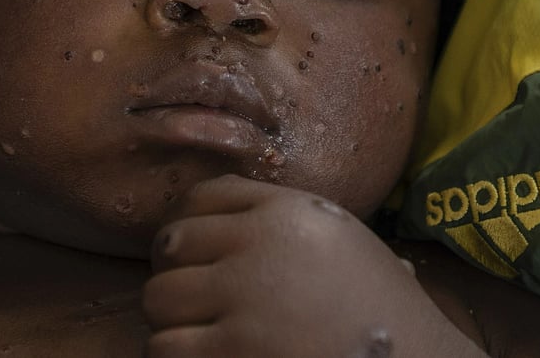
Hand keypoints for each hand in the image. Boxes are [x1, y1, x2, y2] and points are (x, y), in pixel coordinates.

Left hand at [143, 175, 488, 357]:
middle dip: (176, 273)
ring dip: (172, 320)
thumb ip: (282, 223)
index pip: (203, 197)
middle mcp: (259, 245)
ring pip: (159, 298)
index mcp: (288, 211)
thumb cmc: (381, 309)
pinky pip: (164, 347)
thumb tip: (208, 222)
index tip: (190, 251)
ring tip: (199, 333)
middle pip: (172, 244)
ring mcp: (242, 298)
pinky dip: (176, 355)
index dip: (186, 224)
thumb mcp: (340, 240)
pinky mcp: (232, 350)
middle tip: (193, 301)